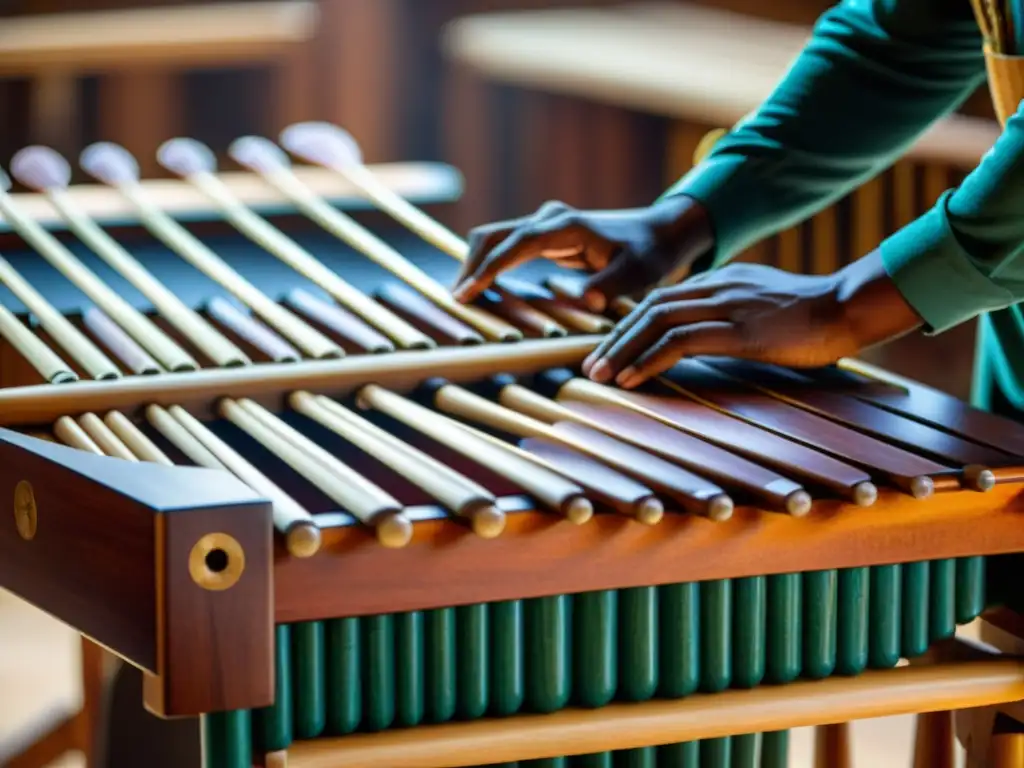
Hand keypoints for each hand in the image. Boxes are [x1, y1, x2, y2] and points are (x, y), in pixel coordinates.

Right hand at [452, 196, 712, 310]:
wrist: (658, 233)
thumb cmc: (650, 254)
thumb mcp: (640, 273)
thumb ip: (614, 284)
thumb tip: (589, 297)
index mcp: (567, 226)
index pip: (516, 243)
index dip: (489, 267)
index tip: (466, 290)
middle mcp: (549, 220)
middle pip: (493, 235)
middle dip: (470, 265)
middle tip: (455, 300)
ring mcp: (544, 225)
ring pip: (494, 239)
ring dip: (474, 264)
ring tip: (462, 298)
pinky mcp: (543, 236)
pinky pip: (505, 247)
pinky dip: (487, 265)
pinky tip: (479, 288)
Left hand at [583, 251, 922, 388]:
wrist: (849, 306)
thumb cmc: (813, 315)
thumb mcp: (763, 307)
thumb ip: (732, 314)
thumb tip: (709, 336)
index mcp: (720, 281)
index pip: (660, 299)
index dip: (628, 325)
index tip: (609, 350)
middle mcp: (715, 287)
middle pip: (648, 308)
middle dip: (614, 338)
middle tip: (590, 364)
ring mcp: (725, 306)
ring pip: (655, 322)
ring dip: (622, 350)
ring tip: (599, 374)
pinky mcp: (737, 331)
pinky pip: (679, 343)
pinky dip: (648, 360)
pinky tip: (632, 378)